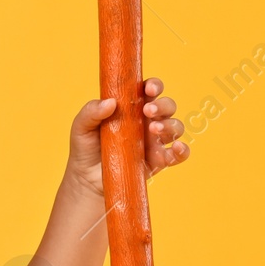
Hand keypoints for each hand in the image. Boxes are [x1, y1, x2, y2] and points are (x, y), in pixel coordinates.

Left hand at [65, 77, 188, 198]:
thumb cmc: (86, 148)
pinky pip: (179, 154)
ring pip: (175, 127)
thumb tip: (110, 102)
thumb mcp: (81, 126)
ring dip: (170, 125)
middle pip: (167, 106)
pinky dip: (183, 150)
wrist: (86, 179)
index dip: (154, 86)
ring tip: (153, 129)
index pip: (150, 90)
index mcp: (132, 107)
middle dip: (163, 105)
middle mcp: (147, 121)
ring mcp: (155, 141)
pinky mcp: (159, 161)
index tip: (149, 89)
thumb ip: (91, 111)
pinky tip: (177, 147)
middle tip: (148, 111)